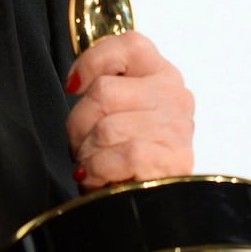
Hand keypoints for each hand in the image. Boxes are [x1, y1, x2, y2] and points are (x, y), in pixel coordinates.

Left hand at [65, 31, 194, 190]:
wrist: (152, 207)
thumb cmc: (128, 160)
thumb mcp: (119, 114)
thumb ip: (106, 91)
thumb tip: (75, 83)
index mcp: (161, 76)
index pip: (130, 44)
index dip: (93, 60)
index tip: (74, 86)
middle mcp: (174, 96)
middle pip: (102, 92)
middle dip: (79, 125)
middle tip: (83, 146)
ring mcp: (176, 127)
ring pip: (105, 128)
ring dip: (88, 154)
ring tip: (95, 166)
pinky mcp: (174, 158)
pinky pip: (122, 154)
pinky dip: (100, 170)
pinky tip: (101, 178)